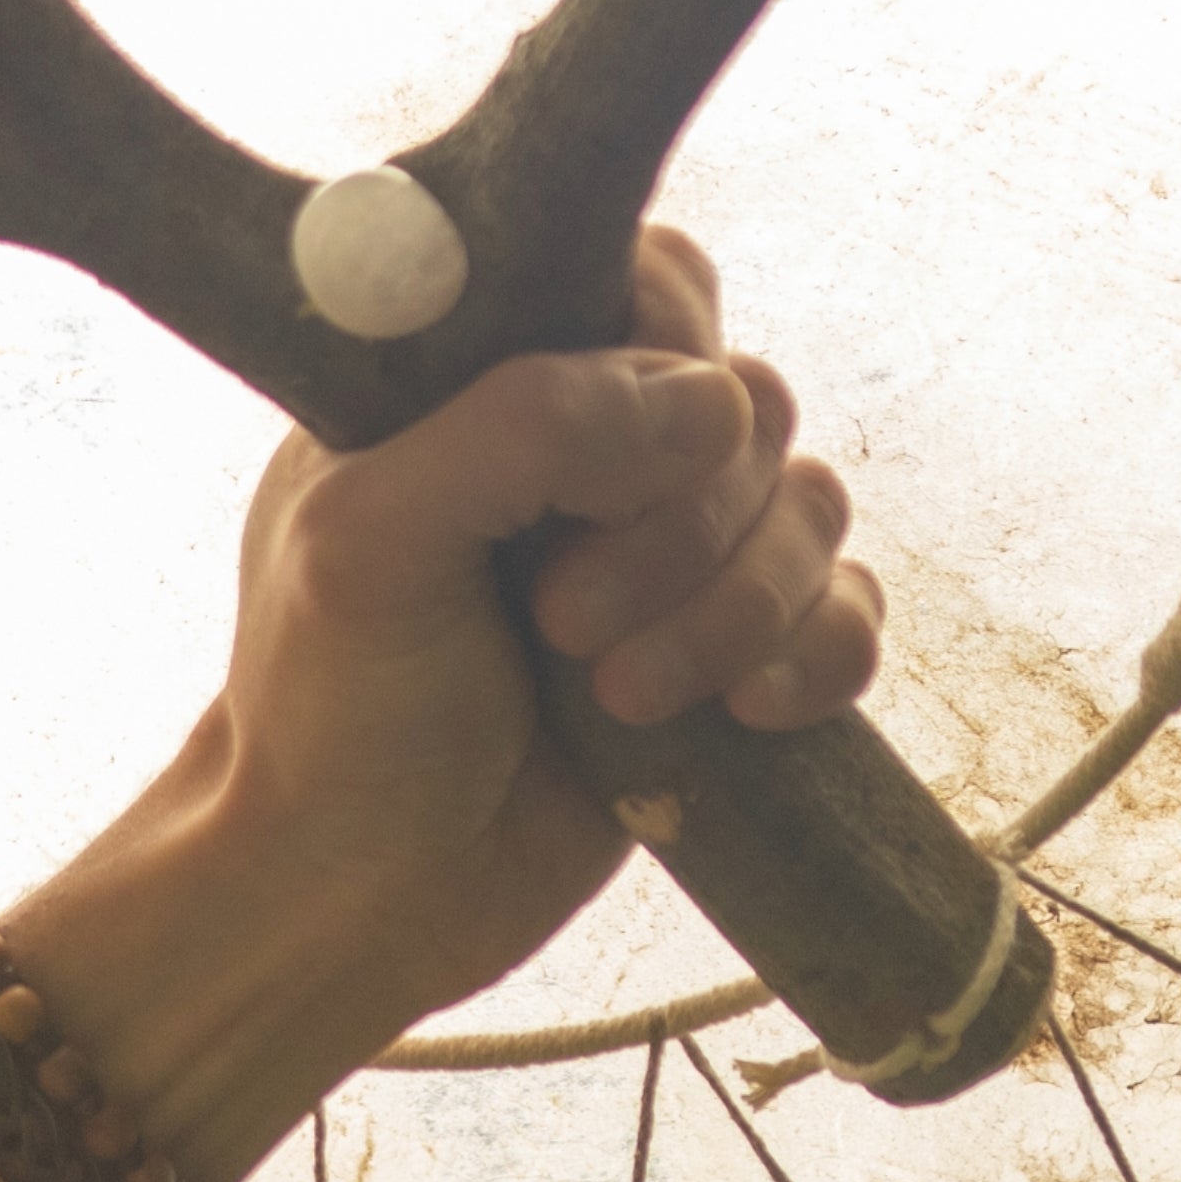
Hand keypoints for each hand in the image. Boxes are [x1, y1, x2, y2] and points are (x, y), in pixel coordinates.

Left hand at [16, 229, 881, 1175]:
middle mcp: (597, 455)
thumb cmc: (331, 710)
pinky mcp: (735, 659)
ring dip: (738, 606)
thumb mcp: (369, 544)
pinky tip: (745, 716)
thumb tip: (710, 403)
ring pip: (810, 507)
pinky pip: (849, 611)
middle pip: (748, 405)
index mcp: (496, 383)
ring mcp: (674, 556)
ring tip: (623, 697)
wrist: (356, 898)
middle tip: (567, 625)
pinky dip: (818, 656)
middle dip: (681, 526)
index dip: (665, 351)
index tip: (608, 458)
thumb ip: (520, 432)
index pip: (648, 283)